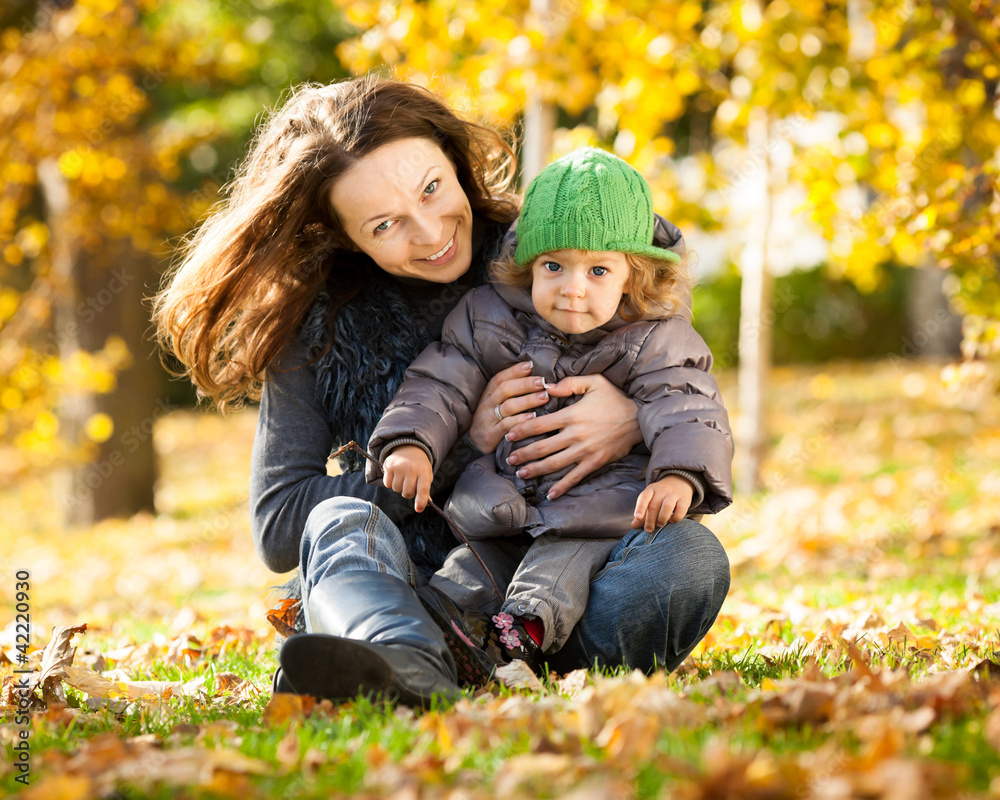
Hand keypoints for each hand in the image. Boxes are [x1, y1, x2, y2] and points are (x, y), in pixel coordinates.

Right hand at [382, 445, 433, 511]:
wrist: (409, 448)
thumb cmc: (419, 467)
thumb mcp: (426, 475)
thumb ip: (425, 490)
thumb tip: (425, 505)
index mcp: (424, 471)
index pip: (423, 490)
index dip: (421, 501)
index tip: (419, 509)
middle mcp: (411, 468)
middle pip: (407, 493)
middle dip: (408, 493)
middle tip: (410, 485)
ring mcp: (399, 467)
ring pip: (396, 489)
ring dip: (399, 488)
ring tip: (403, 478)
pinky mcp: (388, 466)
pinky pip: (387, 484)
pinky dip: (390, 483)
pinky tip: (395, 476)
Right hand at [467, 360, 550, 453]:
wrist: (473, 444)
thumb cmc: (491, 419)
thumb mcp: (494, 402)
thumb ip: (509, 391)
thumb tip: (532, 375)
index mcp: (488, 393)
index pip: (500, 378)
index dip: (515, 370)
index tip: (531, 365)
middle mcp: (487, 404)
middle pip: (506, 389)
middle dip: (525, 384)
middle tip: (542, 382)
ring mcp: (488, 419)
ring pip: (508, 406)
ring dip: (528, 400)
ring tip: (544, 397)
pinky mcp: (491, 434)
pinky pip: (507, 425)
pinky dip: (520, 420)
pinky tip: (533, 417)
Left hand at [505, 374, 642, 499]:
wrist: (640, 418)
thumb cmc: (615, 398)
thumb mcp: (595, 382)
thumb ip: (569, 383)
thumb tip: (546, 386)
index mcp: (572, 415)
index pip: (540, 425)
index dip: (522, 430)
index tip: (508, 434)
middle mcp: (576, 435)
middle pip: (543, 447)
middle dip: (523, 454)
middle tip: (509, 459)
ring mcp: (585, 451)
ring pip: (555, 464)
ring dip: (536, 470)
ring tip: (521, 474)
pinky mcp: (595, 462)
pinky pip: (575, 477)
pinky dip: (562, 487)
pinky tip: (549, 494)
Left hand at [632, 475, 693, 531]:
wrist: (678, 482)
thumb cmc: (660, 495)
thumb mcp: (650, 500)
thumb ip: (642, 513)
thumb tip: (633, 526)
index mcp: (651, 490)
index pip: (644, 497)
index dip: (640, 508)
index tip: (637, 517)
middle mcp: (662, 490)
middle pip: (654, 505)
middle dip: (650, 520)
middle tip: (648, 530)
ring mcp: (674, 494)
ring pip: (667, 506)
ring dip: (662, 518)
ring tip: (659, 525)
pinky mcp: (684, 500)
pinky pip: (681, 509)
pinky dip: (676, 517)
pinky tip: (672, 520)